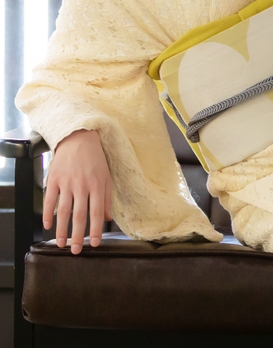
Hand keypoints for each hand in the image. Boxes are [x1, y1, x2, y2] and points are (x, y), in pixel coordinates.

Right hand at [43, 129, 112, 254]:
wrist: (79, 138)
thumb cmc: (95, 158)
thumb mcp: (106, 175)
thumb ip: (107, 197)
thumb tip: (108, 218)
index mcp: (97, 185)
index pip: (97, 213)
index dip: (96, 230)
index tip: (95, 244)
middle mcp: (82, 186)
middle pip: (79, 215)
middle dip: (77, 236)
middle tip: (76, 251)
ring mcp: (66, 183)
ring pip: (63, 211)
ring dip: (61, 229)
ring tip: (60, 244)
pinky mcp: (54, 179)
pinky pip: (50, 199)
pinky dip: (48, 214)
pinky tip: (48, 226)